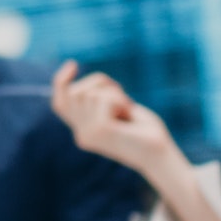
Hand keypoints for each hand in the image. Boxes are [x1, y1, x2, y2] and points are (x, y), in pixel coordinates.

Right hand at [51, 61, 178, 175]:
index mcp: (84, 132)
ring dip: (112, 92)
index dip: (61, 82)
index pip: (60, 104)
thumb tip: (94, 81)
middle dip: (98, 83)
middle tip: (121, 95)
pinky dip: (118, 99)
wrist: (160, 156)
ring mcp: (89, 133)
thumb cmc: (146, 131)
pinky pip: (102, 98)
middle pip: (75, 92)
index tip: (73, 64)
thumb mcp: (120, 112)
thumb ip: (103, 102)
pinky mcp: (101, 130)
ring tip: (127, 107)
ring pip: (89, 93)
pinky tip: (128, 112)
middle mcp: (82, 134)